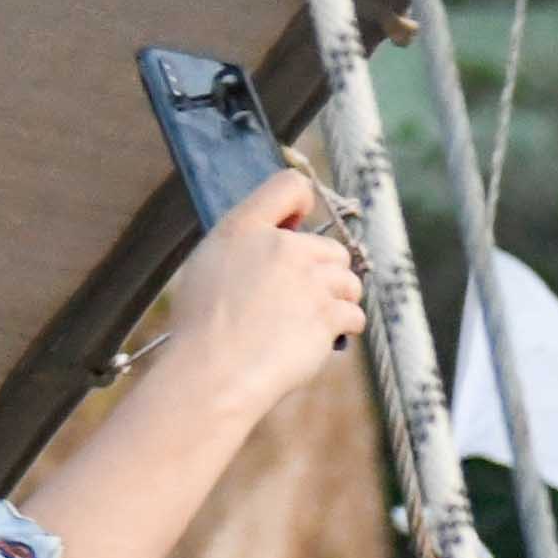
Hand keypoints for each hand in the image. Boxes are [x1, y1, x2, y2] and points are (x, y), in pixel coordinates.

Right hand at [148, 165, 366, 386]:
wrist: (214, 371)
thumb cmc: (203, 327)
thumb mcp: (210, 265)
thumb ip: (247, 243)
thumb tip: (282, 237)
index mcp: (244, 229)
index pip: (289, 185)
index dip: (303, 203)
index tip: (299, 224)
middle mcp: (281, 247)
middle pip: (333, 248)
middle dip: (324, 273)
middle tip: (298, 299)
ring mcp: (309, 280)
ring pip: (349, 282)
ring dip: (336, 302)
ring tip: (304, 322)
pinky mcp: (328, 313)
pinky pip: (354, 314)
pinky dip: (342, 327)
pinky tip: (315, 338)